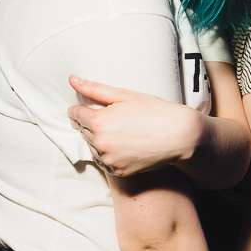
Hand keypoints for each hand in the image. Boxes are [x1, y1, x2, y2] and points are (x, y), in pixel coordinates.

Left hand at [67, 75, 201, 176]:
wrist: (179, 136)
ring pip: (92, 147)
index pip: (75, 114)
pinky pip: (103, 161)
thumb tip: (72, 79)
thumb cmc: (153, 111)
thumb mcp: (124, 95)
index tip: (85, 108)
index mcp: (99, 121)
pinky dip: (108, 153)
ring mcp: (109, 160)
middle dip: (91, 123)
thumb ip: (94, 89)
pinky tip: (123, 145)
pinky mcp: (117, 172)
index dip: (79, 109)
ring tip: (120, 131)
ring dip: (98, 139)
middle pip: (82, 131)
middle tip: (112, 118)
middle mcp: (100, 143)